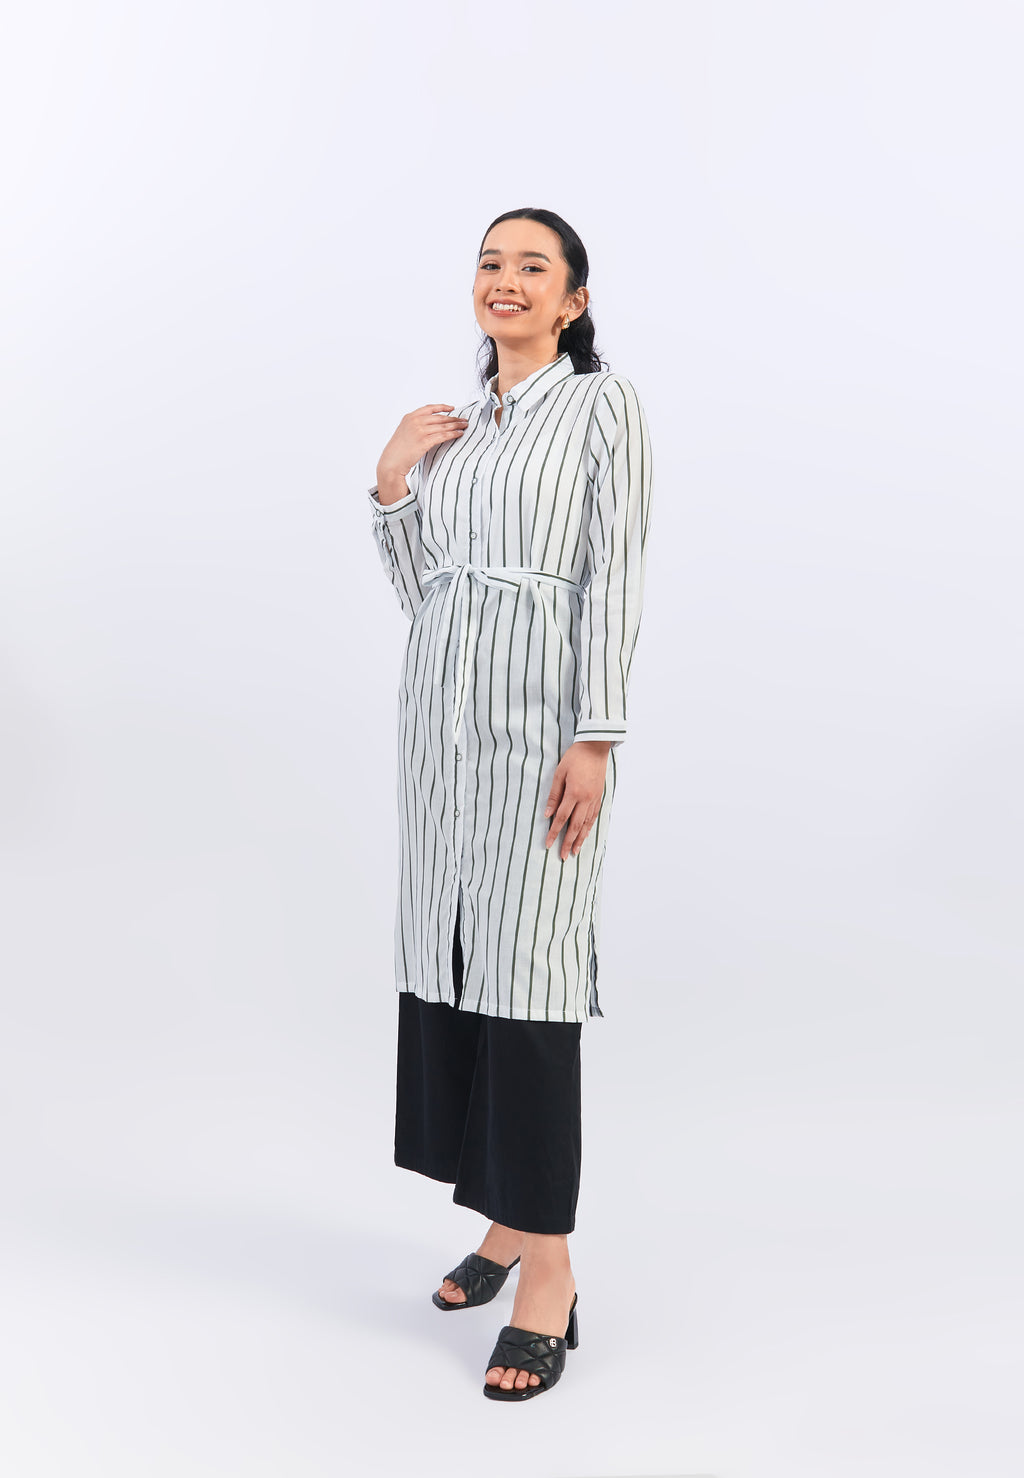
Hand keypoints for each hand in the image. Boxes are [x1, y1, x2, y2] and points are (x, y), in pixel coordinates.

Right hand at [376, 404, 468, 485]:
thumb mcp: (404, 431)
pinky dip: (453, 434)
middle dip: (454, 418)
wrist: (391, 461)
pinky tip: (459, 434)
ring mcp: (419, 431)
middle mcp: (415, 421)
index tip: (452, 408)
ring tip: (465, 426)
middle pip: (439, 417)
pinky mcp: (424, 441)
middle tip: (464, 420)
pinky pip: (443, 435)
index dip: (442, 407)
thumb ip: (415, 426)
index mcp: (410, 417)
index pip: (429, 408)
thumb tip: (431, 426)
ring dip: (456, 425)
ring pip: (443, 425)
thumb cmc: (398, 450)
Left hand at [543, 741, 611, 859]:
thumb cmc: (574, 758)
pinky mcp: (599, 796)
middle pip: (575, 826)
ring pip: (586, 824)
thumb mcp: (559, 773)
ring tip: (574, 851)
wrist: (595, 748)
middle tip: (563, 856)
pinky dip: (589, 828)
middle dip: (568, 842)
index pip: (561, 818)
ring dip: (580, 839)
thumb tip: (547, 813)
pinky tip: (585, 835)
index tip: (548, 844)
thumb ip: (554, 795)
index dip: (554, 833)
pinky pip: (593, 816)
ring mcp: (594, 799)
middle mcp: (585, 799)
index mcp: (574, 793)